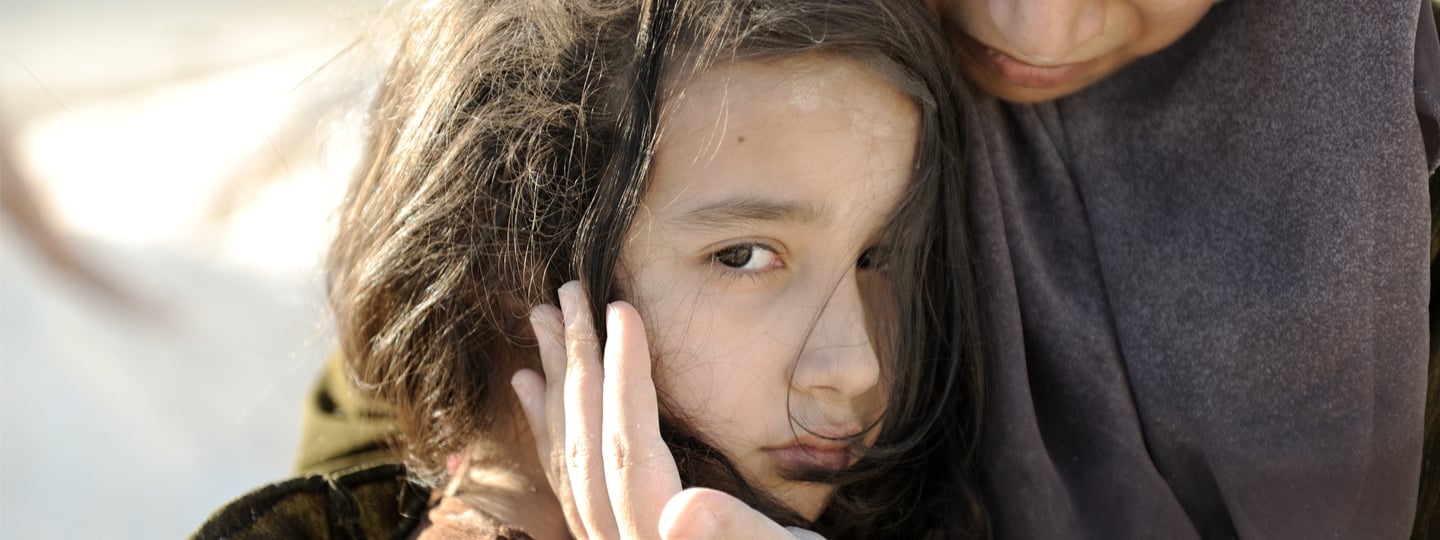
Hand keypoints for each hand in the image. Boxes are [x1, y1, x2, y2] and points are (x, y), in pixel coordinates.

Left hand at [511, 281, 821, 539]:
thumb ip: (737, 538)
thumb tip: (679, 510)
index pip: (633, 449)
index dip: (626, 377)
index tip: (620, 310)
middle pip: (588, 448)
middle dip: (576, 367)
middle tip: (562, 296)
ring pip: (570, 463)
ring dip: (555, 389)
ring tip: (540, 328)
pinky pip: (570, 486)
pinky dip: (550, 433)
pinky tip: (535, 393)